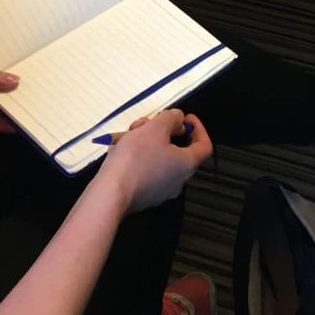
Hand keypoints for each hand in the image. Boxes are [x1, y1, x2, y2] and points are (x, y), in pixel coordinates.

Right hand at [98, 109, 212, 214]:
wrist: (109, 194)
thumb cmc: (136, 159)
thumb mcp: (156, 127)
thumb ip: (171, 118)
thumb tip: (178, 119)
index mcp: (187, 165)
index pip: (204, 146)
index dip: (198, 128)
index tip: (186, 118)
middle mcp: (177, 181)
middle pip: (177, 149)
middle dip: (163, 131)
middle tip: (149, 122)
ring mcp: (159, 191)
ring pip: (159, 158)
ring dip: (147, 141)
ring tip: (130, 133)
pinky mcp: (141, 196)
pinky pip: (145, 170)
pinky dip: (137, 156)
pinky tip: (120, 149)